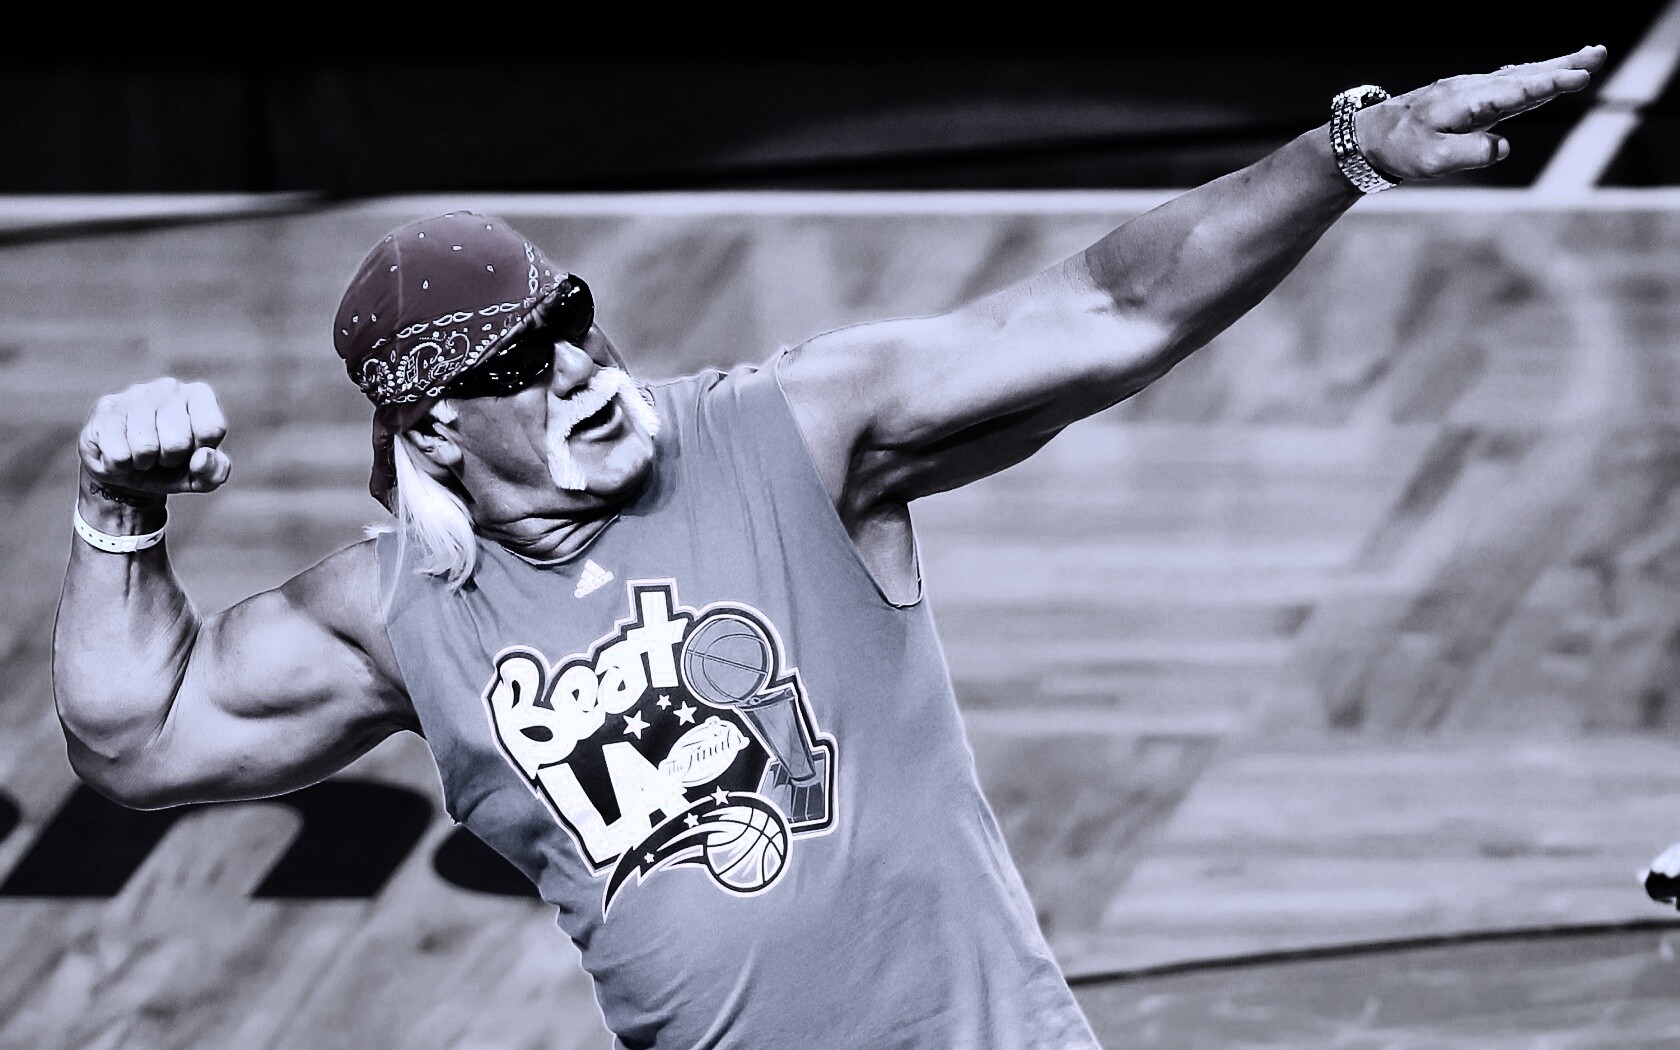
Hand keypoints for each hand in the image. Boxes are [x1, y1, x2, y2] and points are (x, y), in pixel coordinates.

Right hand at [78, 378, 231, 503]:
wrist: (123, 470)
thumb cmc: (170, 468)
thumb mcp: (200, 477)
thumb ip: (215, 471)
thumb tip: (203, 456)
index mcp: (199, 395)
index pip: (211, 429)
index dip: (200, 452)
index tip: (192, 450)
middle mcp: (168, 387)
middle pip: (178, 442)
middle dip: (170, 460)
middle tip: (161, 455)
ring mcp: (134, 394)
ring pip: (145, 448)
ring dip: (143, 462)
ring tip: (141, 453)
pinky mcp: (105, 409)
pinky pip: (118, 454)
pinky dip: (120, 465)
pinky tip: (119, 451)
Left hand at [1357, 44, 1607, 181]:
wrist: (1369, 135)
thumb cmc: (1400, 149)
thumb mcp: (1430, 161)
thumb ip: (1467, 155)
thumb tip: (1502, 147)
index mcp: (1464, 104)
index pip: (1512, 93)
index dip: (1545, 86)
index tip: (1575, 78)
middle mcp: (1471, 89)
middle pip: (1523, 76)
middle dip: (1561, 66)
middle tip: (1598, 56)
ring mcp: (1471, 89)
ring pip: (1520, 74)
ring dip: (1555, 65)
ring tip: (1590, 56)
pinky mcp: (1470, 95)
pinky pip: (1509, 81)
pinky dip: (1534, 74)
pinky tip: (1551, 70)